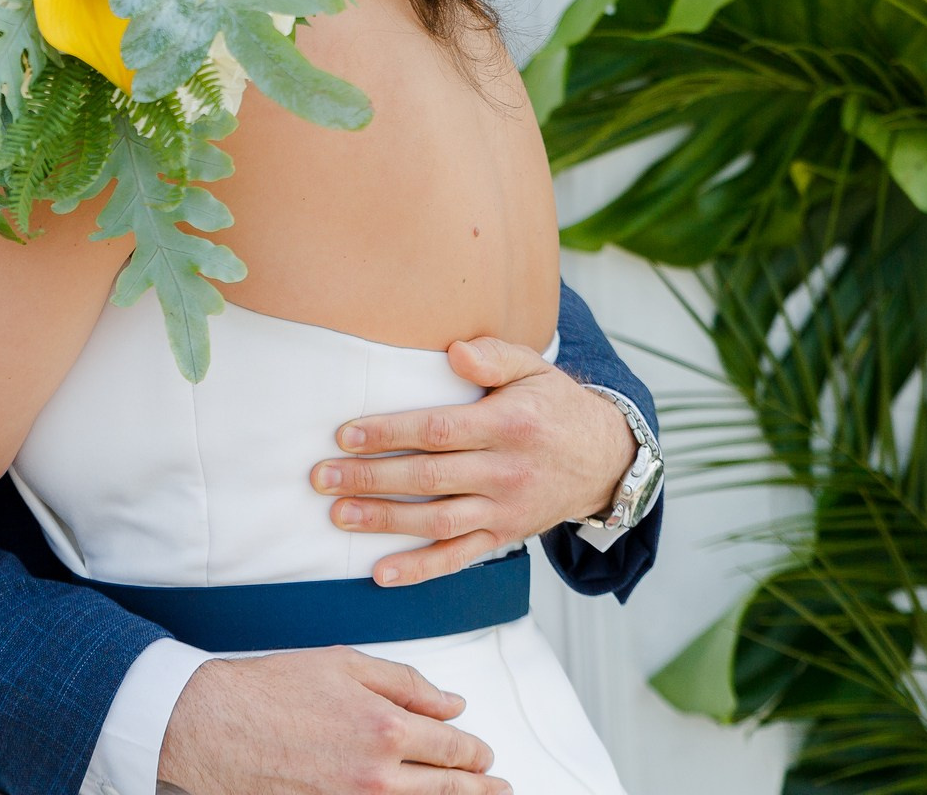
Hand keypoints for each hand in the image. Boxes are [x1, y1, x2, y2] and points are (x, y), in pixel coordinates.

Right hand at [156, 648, 507, 794]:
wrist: (214, 727)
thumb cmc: (270, 691)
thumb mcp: (344, 664)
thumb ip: (406, 683)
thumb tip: (451, 703)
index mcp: (386, 727)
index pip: (453, 748)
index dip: (476, 753)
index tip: (483, 754)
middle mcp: (378, 776)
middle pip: (449, 789)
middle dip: (480, 788)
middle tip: (497, 787)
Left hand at [311, 336, 636, 587]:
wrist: (604, 459)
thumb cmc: (554, 406)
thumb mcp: (533, 368)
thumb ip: (494, 355)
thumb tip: (454, 352)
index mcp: (508, 426)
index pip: (438, 431)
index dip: (389, 434)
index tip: (345, 435)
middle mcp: (506, 472)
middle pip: (429, 478)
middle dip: (371, 478)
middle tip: (322, 477)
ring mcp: (505, 510)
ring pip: (438, 521)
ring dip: (385, 521)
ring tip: (339, 515)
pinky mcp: (504, 537)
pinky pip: (459, 558)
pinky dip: (420, 569)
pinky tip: (381, 573)